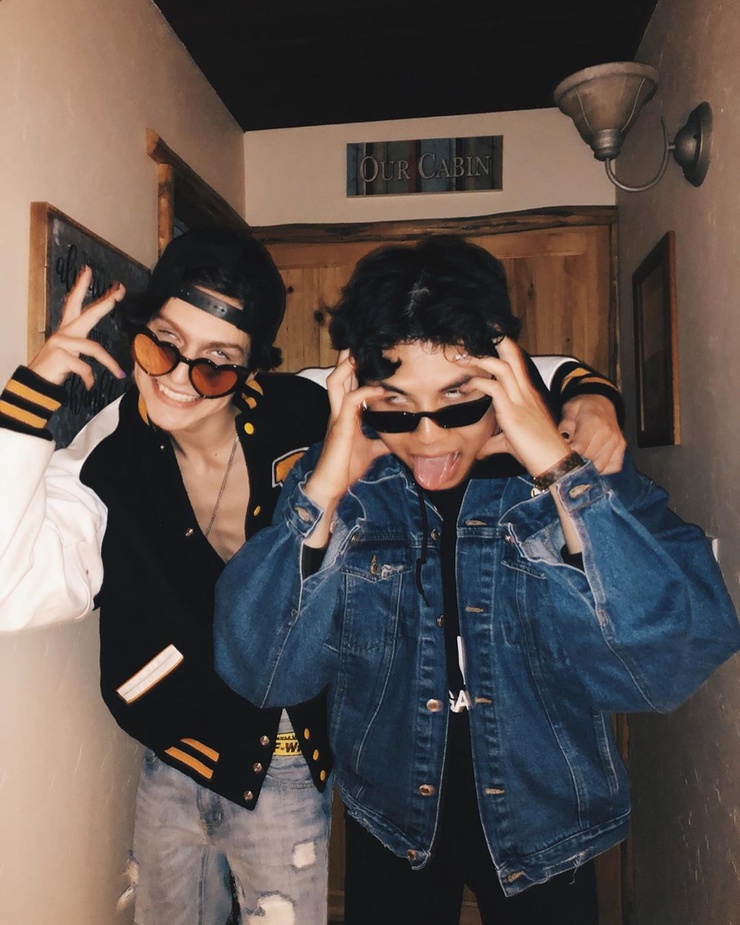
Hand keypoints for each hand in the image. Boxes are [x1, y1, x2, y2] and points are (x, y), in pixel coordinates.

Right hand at [29, 266, 125, 387]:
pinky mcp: (61, 356)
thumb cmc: (55, 369)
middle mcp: (64, 332)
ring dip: (109, 363)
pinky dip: (90, 378)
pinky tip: (89, 385)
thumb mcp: (71, 355)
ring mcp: (61, 343)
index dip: (81, 286)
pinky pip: (85, 367)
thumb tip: (100, 352)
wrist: (35, 384)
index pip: (73, 303)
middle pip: (89, 314)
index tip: (89, 270)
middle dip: (107, 303)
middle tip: (121, 291)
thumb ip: (82, 348)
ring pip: (94, 349)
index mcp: (66, 330)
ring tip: (119, 374)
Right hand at [304, 352, 386, 524]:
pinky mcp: (340, 425)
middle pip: (338, 374)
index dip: (357, 368)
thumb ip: (382, 440)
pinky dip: (366, 391)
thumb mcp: (371, 449)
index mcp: (345, 413)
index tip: (374, 356)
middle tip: (364, 342)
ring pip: (336, 380)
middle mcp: (338, 410)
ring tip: (366, 354)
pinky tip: (381, 388)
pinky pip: (351, 400)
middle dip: (348, 356)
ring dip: (350, 366)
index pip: (348, 382)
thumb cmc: (346, 467)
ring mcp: (337, 416)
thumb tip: (400, 436)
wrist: (331, 486)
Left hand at [458, 337, 571, 478]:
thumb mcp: (511, 443)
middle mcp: (525, 393)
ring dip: (481, 360)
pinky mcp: (513, 413)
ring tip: (463, 358)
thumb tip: (479, 451)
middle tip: (476, 334)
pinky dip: (479, 383)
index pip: (516, 362)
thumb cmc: (537, 452)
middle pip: (513, 355)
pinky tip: (468, 385)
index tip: (490, 337)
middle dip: (496, 339)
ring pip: (502, 367)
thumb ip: (494, 443)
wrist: (554, 462)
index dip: (505, 346)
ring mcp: (521, 401)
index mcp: (528, 395)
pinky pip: (494, 388)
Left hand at [558, 394, 624, 473]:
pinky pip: (613, 466)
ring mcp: (616, 441)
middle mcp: (607, 433)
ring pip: (601, 465)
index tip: (563, 453)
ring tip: (581, 458)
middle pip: (590, 459)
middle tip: (570, 456)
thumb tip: (563, 438)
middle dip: (577, 461)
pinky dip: (603, 468)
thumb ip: (565, 424)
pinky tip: (594, 461)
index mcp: (593, 422)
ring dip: (589, 466)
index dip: (569, 454)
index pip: (580, 448)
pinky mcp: (621, 447)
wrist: (601, 402)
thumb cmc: (584, 407)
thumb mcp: (570, 409)